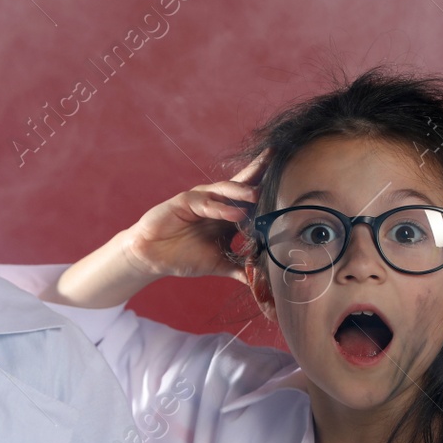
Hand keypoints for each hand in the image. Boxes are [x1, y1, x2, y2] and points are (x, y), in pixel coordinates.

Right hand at [115, 152, 266, 281]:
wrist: (153, 258)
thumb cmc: (183, 257)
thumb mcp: (219, 264)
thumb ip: (241, 270)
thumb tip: (264, 284)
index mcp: (227, 214)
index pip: (251, 196)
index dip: (267, 185)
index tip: (289, 177)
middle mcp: (216, 202)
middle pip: (241, 183)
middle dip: (258, 171)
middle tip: (277, 158)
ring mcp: (201, 199)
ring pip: (225, 190)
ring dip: (241, 192)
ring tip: (257, 194)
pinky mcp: (184, 202)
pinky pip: (205, 202)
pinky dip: (220, 207)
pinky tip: (234, 214)